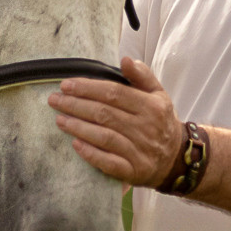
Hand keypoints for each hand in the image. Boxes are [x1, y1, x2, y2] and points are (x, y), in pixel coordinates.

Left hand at [49, 57, 185, 186]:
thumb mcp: (158, 94)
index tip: (66, 85)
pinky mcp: (134, 171)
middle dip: (76, 106)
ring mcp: (140, 151)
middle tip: (55, 100)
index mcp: (151, 106)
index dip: (88, 88)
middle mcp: (146, 128)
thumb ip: (142, 75)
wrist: (176, 157)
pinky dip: (91, 154)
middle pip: (105, 114)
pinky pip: (109, 163)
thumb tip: (125, 59)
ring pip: (104, 137)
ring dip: (79, 128)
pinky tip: (75, 145)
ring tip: (59, 120)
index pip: (114, 93)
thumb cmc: (160, 121)